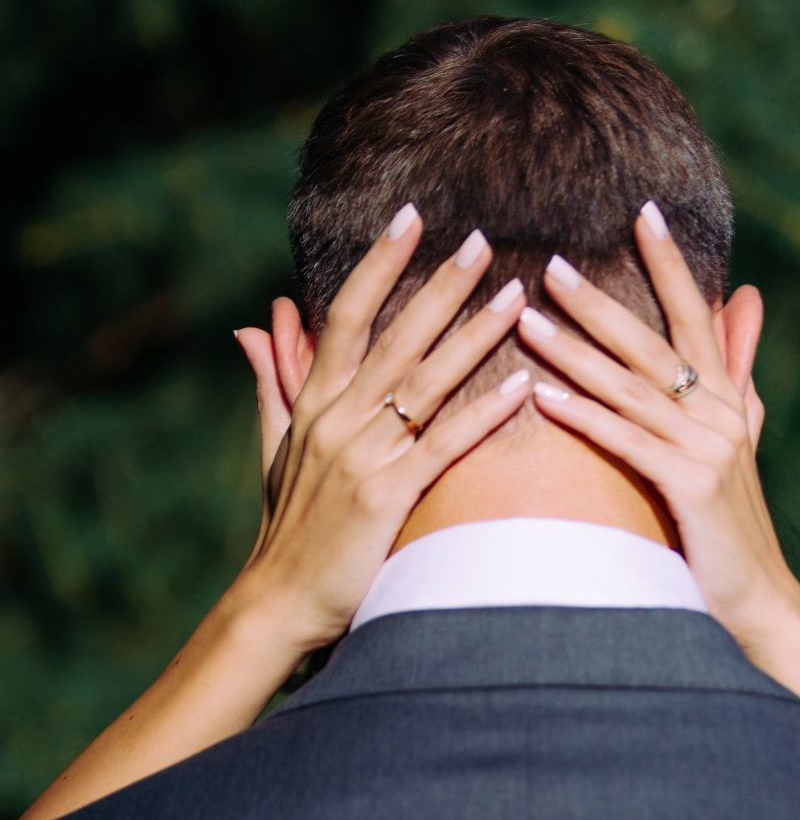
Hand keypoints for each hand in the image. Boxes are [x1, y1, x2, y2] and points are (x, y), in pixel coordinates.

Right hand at [232, 207, 530, 663]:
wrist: (279, 601)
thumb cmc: (286, 528)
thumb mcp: (274, 447)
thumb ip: (273, 380)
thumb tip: (254, 323)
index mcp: (312, 402)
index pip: (345, 315)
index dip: (378, 264)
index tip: (410, 218)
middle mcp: (336, 419)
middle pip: (394, 335)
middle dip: (439, 284)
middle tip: (482, 239)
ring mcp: (362, 455)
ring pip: (426, 381)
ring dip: (473, 335)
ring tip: (516, 296)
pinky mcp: (387, 495)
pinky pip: (444, 444)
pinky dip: (484, 414)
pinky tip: (523, 387)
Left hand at [518, 202, 799, 736]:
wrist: (756, 598)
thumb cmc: (729, 523)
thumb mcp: (739, 436)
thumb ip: (738, 368)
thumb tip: (748, 298)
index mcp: (728, 400)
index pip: (696, 317)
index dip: (671, 264)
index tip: (641, 212)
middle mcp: (720, 415)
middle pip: (651, 344)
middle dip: (600, 301)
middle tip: (550, 262)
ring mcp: (706, 450)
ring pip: (629, 389)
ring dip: (574, 352)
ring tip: (526, 319)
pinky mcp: (689, 487)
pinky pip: (625, 443)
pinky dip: (585, 417)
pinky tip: (544, 395)